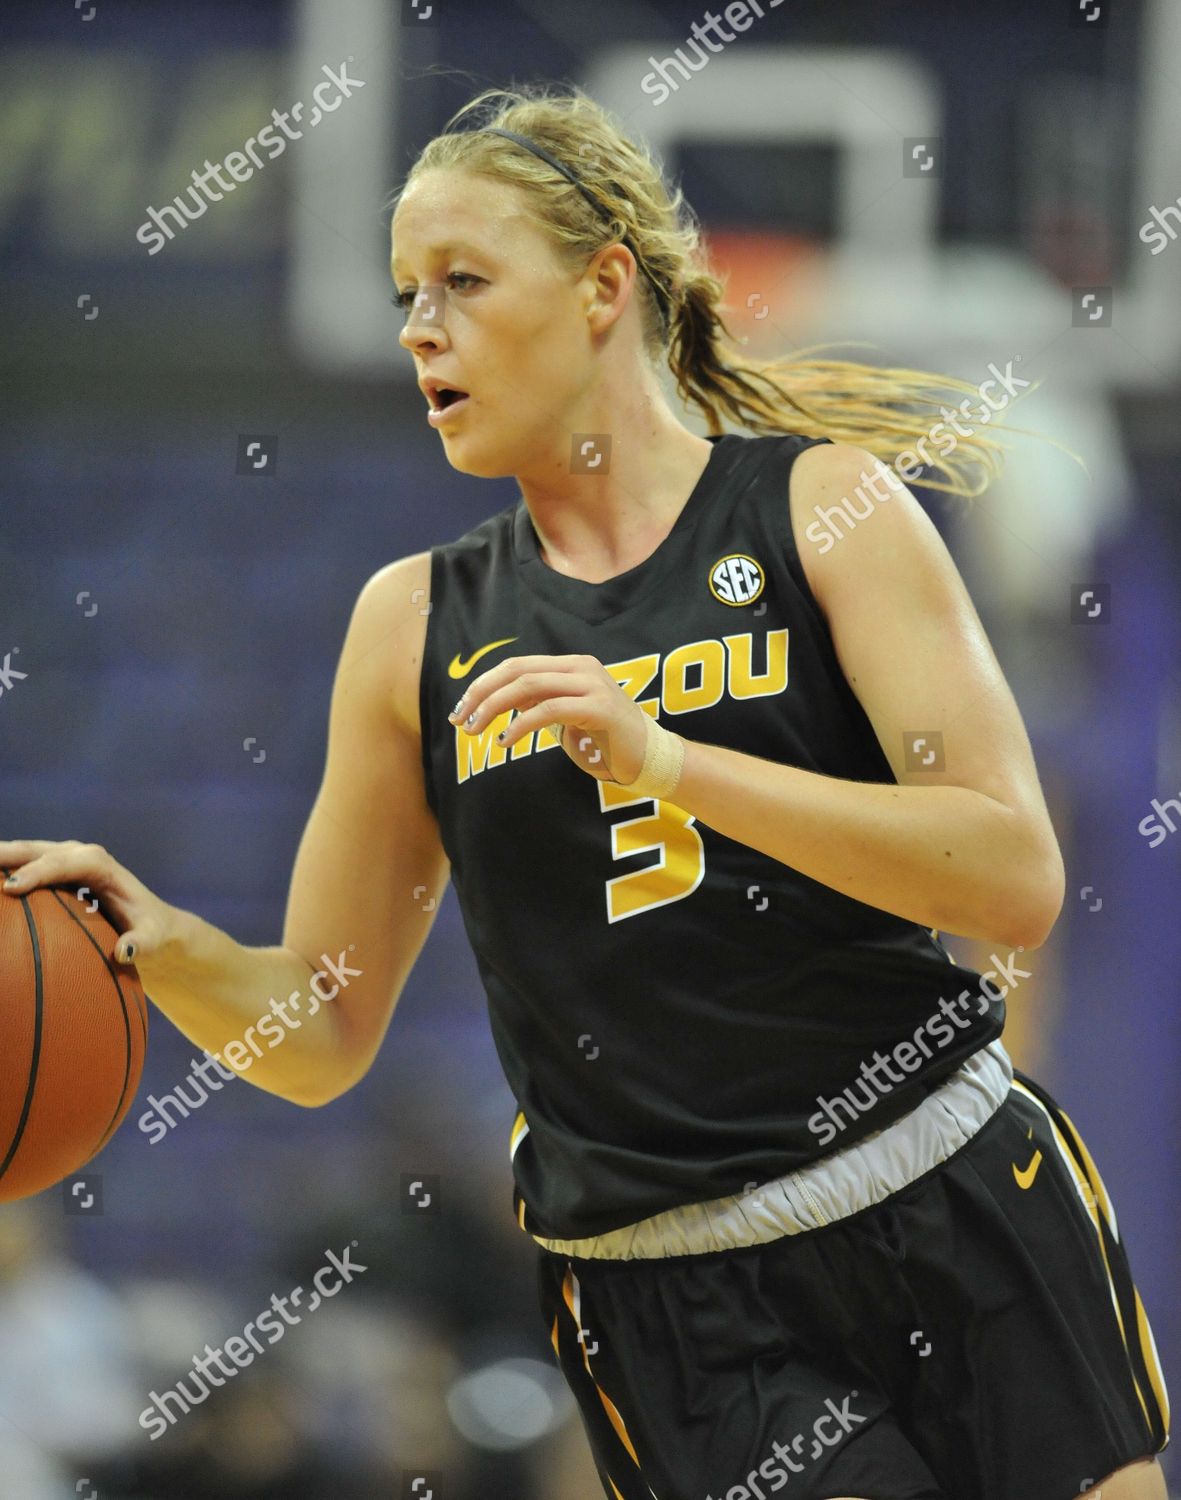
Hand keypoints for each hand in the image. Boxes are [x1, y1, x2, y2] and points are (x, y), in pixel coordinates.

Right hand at [0, 839, 179, 965]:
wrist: (151, 919)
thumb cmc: (150, 929)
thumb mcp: (152, 939)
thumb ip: (142, 944)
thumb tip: (124, 952)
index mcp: (101, 864)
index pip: (66, 861)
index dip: (38, 872)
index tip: (12, 887)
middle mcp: (80, 854)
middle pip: (37, 850)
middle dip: (6, 856)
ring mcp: (63, 858)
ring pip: (24, 852)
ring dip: (0, 858)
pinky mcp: (53, 869)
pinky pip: (22, 865)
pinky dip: (2, 870)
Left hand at [448, 653, 651, 784]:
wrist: (649, 758)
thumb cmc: (604, 741)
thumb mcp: (564, 716)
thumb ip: (538, 702)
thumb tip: (499, 698)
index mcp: (572, 665)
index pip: (517, 665)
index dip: (484, 684)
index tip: (462, 708)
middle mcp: (582, 668)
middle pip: (517, 671)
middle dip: (482, 694)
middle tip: (461, 719)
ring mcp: (593, 686)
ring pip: (529, 687)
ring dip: (494, 708)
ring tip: (476, 730)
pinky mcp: (600, 709)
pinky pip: (549, 710)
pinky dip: (520, 726)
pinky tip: (505, 742)